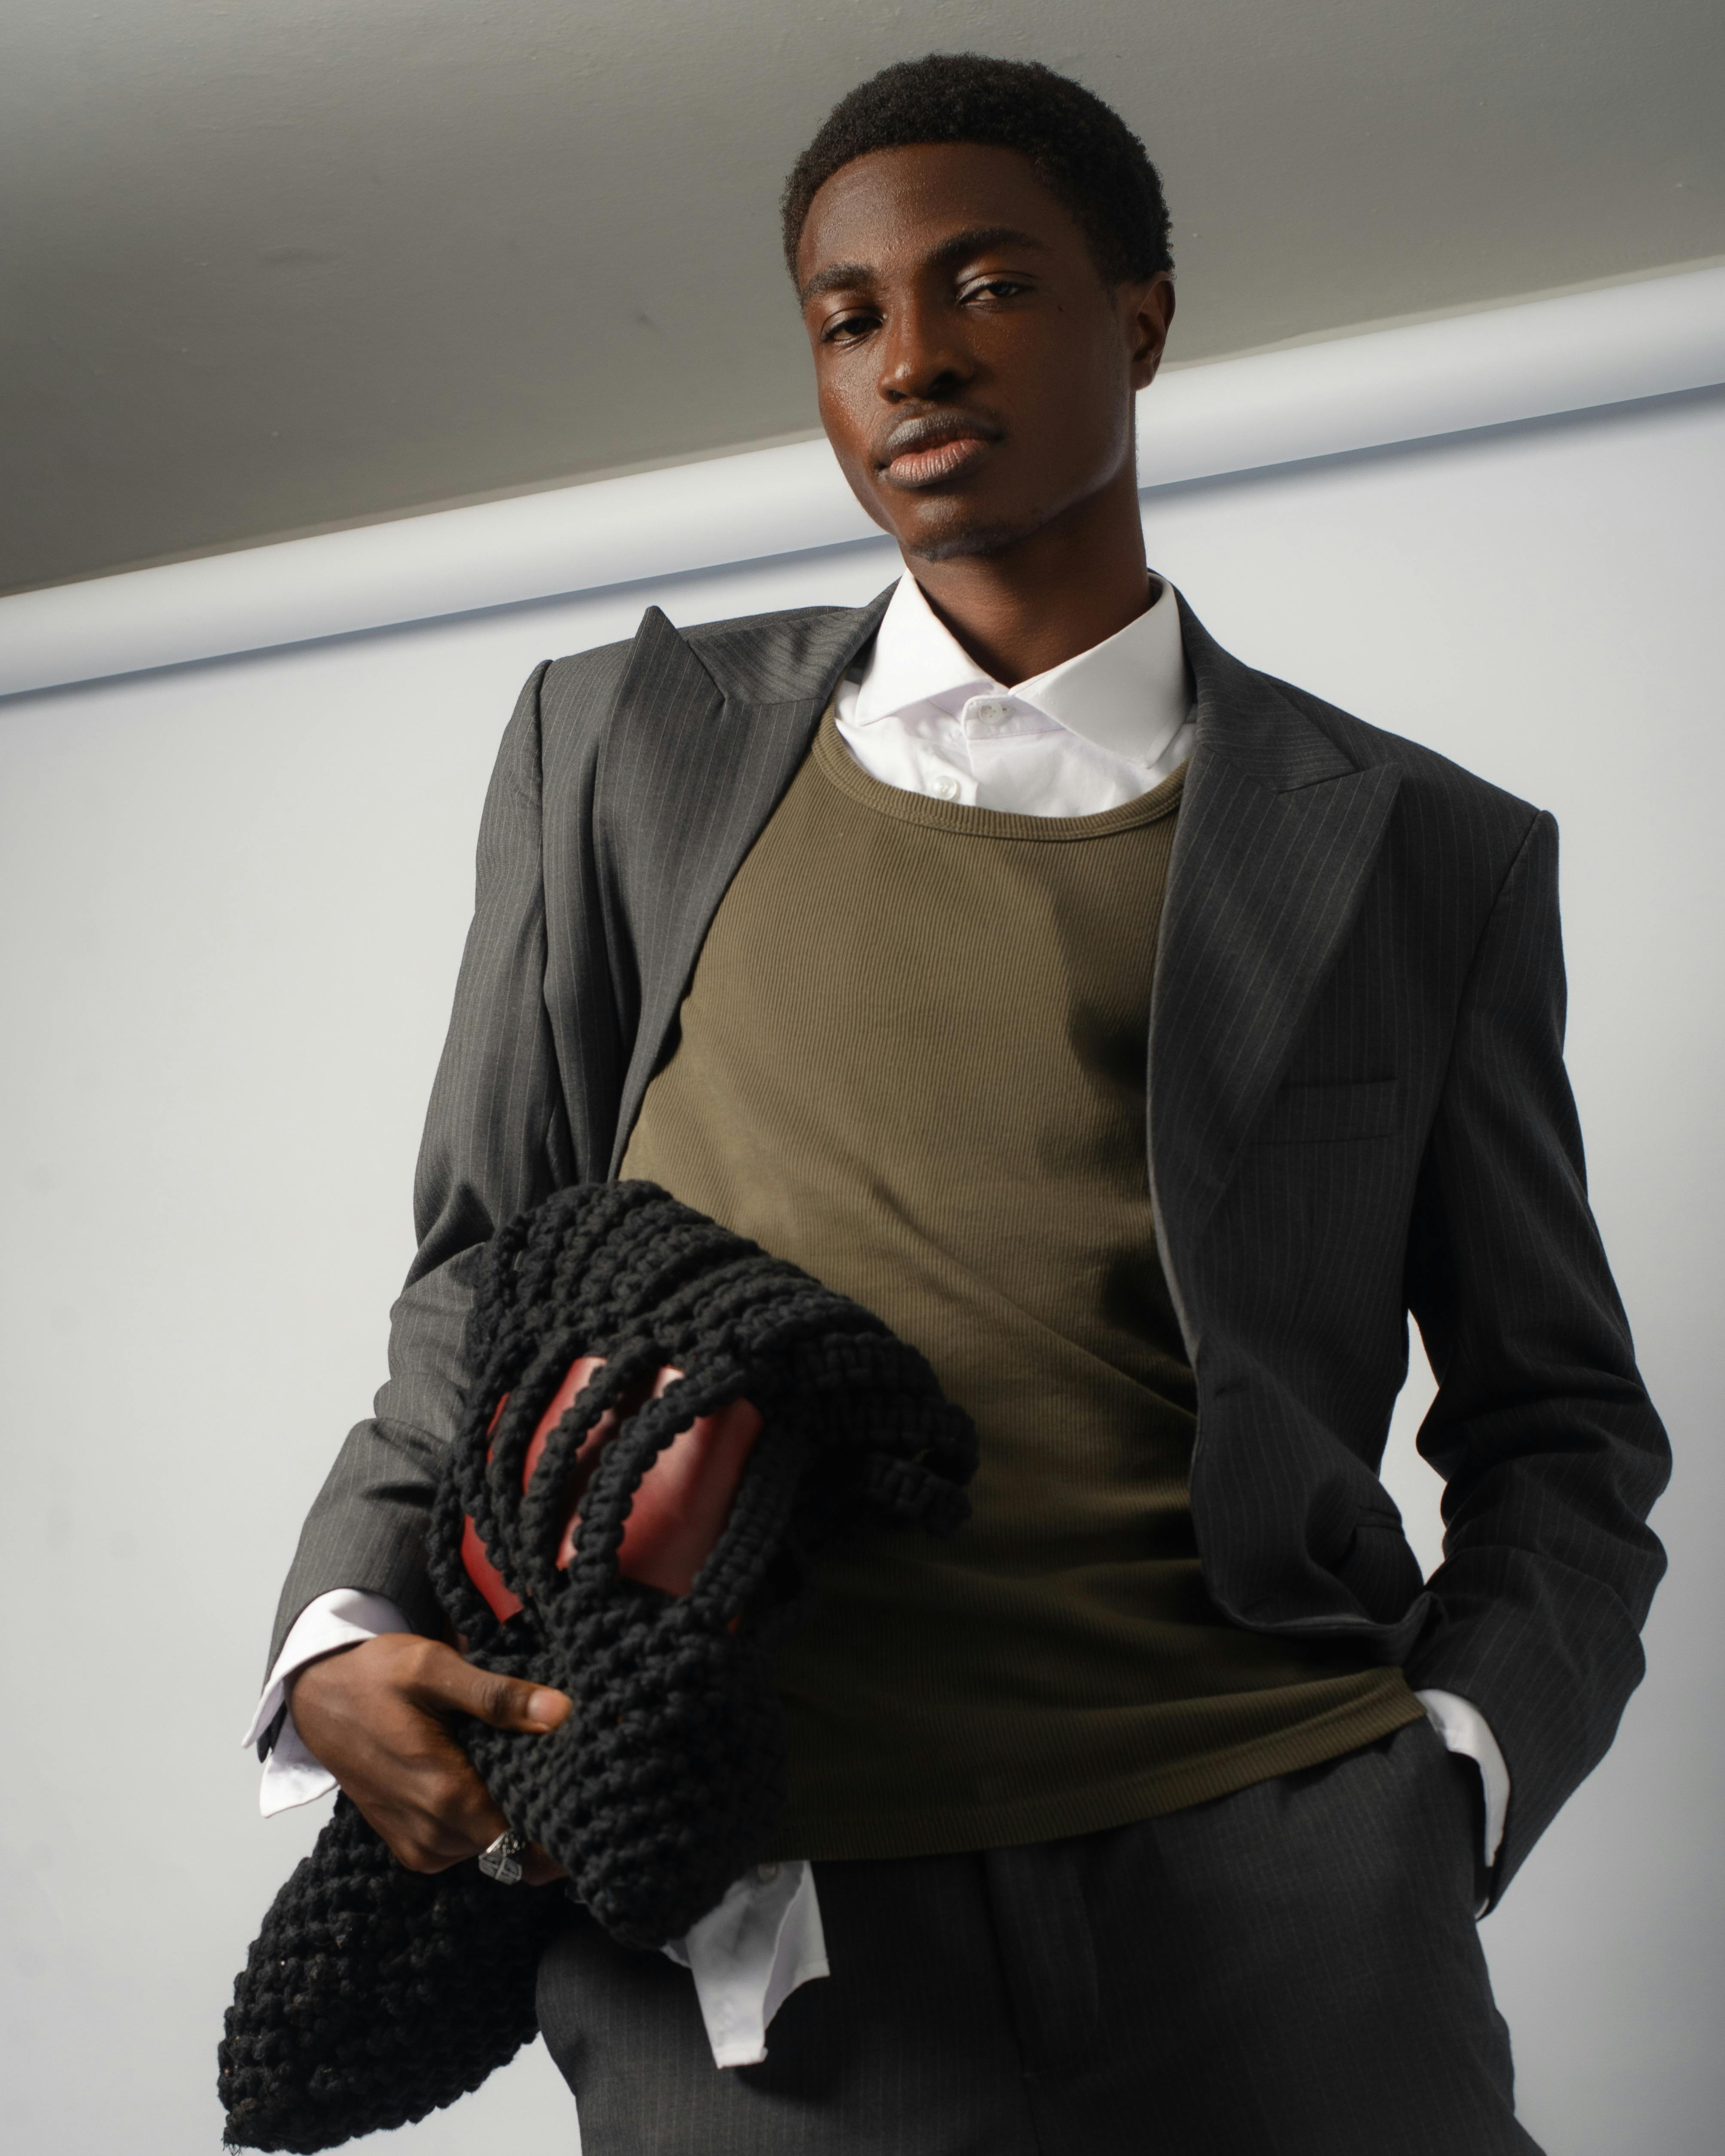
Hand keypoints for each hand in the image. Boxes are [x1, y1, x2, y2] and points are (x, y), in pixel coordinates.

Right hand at [288, 1633, 571, 1881]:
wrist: (318, 1698)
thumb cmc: (376, 1677)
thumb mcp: (436, 1669)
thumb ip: (498, 1695)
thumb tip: (561, 1711)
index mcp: (445, 1794)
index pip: (525, 1838)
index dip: (560, 1820)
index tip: (585, 1794)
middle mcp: (433, 1833)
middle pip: (513, 1844)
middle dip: (540, 1812)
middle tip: (562, 1768)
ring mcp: (420, 1846)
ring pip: (491, 1849)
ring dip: (509, 1816)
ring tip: (522, 1766)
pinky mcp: (411, 1847)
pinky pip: (464, 1848)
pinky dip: (482, 1822)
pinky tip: (488, 1778)